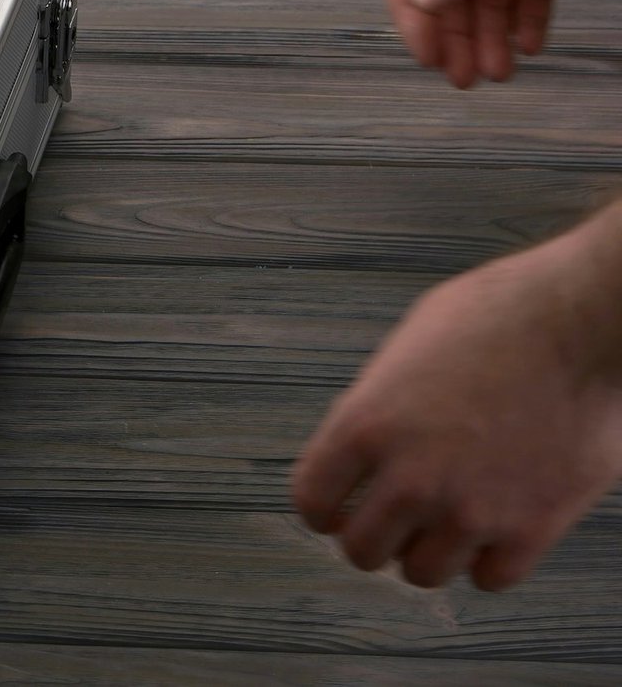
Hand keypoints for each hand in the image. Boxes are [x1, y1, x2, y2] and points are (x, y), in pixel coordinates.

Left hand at [292, 202, 621, 589]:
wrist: (582, 321)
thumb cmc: (499, 315)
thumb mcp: (406, 348)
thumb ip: (378, 406)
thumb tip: (367, 443)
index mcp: (365, 426)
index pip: (311, 501)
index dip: (323, 511)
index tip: (336, 512)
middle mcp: (410, 477)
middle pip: (362, 551)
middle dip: (373, 538)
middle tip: (392, 523)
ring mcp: (470, 509)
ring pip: (423, 573)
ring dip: (428, 554)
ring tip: (443, 527)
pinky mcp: (532, 527)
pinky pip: (491, 578)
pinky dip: (489, 562)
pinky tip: (494, 531)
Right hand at [382, 0, 621, 87]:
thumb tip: (426, 7)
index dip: (413, 19)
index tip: (428, 55)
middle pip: (447, 0)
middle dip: (454, 40)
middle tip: (464, 78)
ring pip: (489, 6)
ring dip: (491, 40)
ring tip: (501, 71)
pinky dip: (529, 23)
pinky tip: (531, 45)